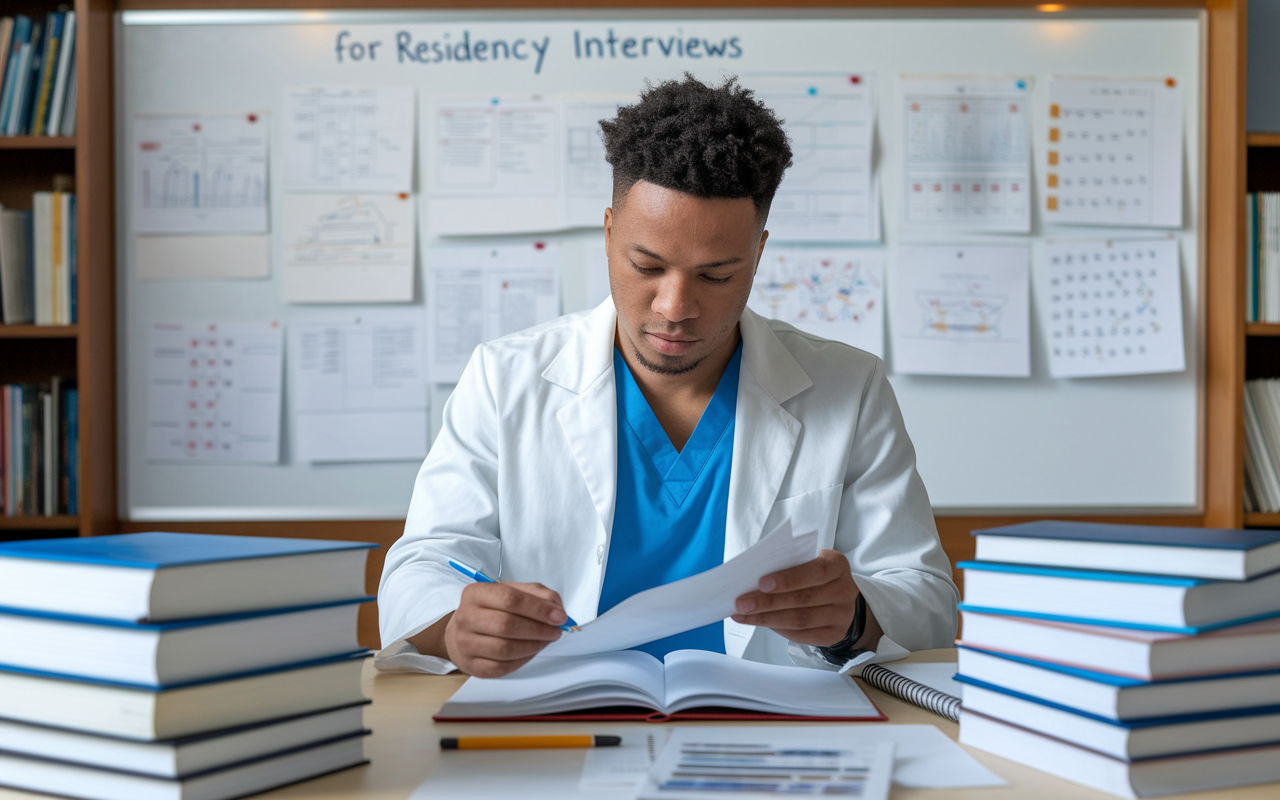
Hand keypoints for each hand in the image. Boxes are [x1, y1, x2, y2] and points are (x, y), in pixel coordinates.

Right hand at [442, 582, 566, 677]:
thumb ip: (539, 595)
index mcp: (476, 593)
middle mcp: (465, 617)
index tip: (560, 617)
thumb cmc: (494, 610)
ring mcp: (465, 643)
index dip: (538, 609)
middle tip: (555, 632)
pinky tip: (530, 652)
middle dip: (538, 629)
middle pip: (506, 625)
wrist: (465, 631)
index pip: (510, 599)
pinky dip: (522, 660)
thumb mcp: (514, 592)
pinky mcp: (470, 665)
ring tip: (545, 641)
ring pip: (504, 649)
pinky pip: (501, 667)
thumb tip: (558, 612)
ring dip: (533, 646)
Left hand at [731, 550, 860, 646]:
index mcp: (837, 565)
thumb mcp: (809, 562)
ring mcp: (842, 615)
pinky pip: (802, 635)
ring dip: (767, 618)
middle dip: (768, 602)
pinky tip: (761, 623)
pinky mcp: (834, 634)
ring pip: (800, 619)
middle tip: (742, 603)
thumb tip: (753, 579)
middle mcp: (844, 590)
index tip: (762, 583)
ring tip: (744, 615)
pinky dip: (778, 629)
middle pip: (803, 599)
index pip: (816, 571)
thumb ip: (789, 566)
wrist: (842, 600)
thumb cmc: (816, 576)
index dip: (789, 579)